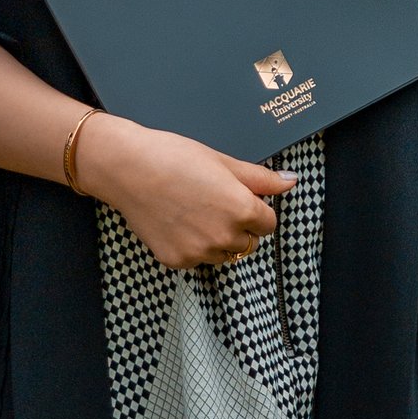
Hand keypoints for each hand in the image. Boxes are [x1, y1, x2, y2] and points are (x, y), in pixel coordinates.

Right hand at [79, 115, 295, 269]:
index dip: (256, 209)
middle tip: (213, 203)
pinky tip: (176, 222)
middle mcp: (224, 236)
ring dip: (217, 239)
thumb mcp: (222, 162)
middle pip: (249, 242)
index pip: (269, 224)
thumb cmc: (173, 157)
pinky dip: (192, 246)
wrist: (126, 168)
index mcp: (242, 209)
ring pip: (224, 253)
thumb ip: (260, 178)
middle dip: (239, 226)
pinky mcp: (177, 261)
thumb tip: (291, 182)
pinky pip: (197, 260)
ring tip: (193, 212)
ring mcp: (200, 252)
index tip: (238, 197)